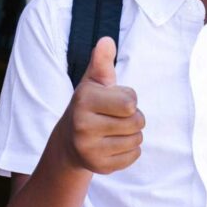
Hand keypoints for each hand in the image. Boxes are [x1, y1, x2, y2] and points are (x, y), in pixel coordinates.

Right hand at [58, 37, 144, 174]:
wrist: (70, 141)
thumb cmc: (90, 104)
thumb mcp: (93, 81)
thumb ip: (101, 61)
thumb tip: (106, 40)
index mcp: (84, 100)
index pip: (131, 102)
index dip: (130, 99)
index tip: (115, 100)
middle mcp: (82, 125)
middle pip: (137, 122)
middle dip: (134, 117)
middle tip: (117, 117)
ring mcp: (89, 149)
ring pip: (137, 140)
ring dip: (132, 133)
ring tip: (114, 130)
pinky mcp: (99, 166)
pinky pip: (133, 156)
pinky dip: (130, 150)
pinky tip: (113, 144)